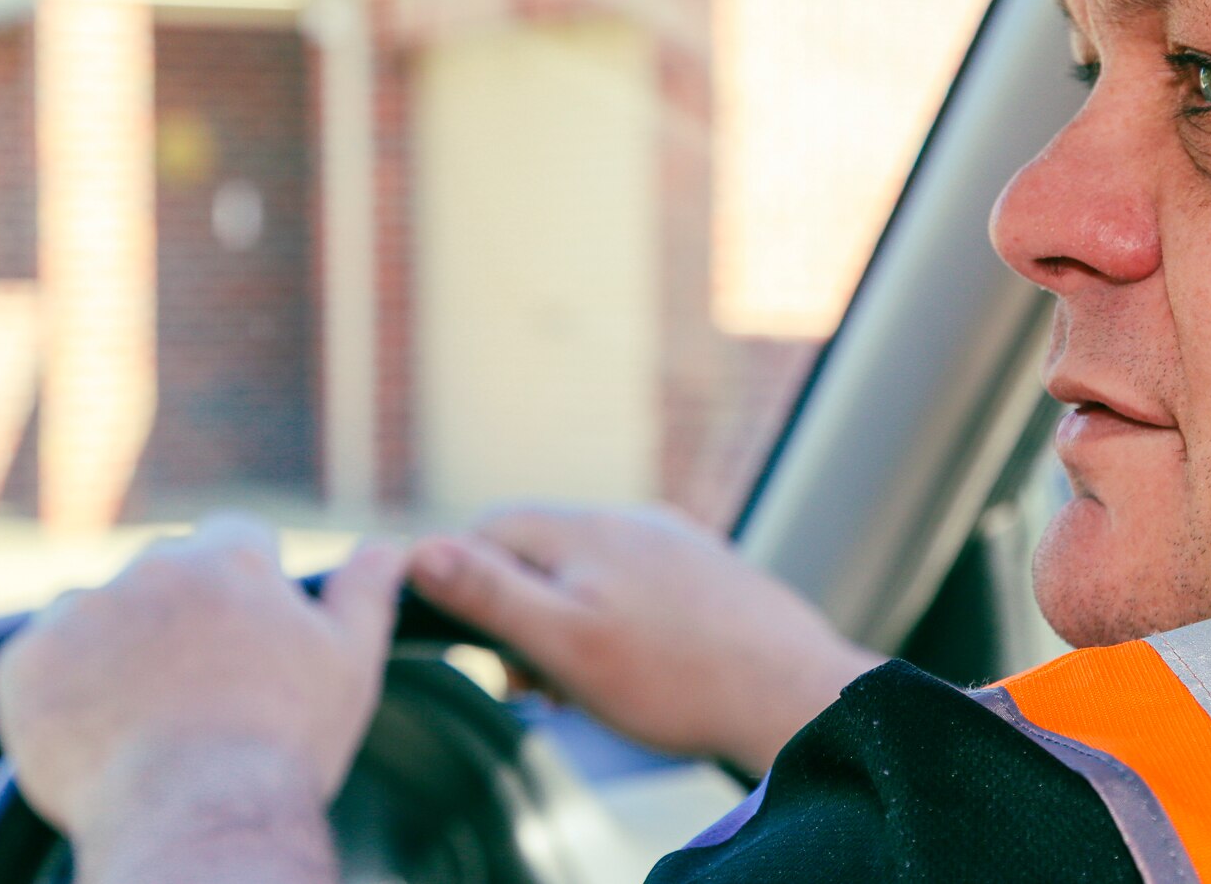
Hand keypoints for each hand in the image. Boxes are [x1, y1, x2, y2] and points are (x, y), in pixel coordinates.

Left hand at [0, 514, 405, 863]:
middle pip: (162, 573)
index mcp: (232, 560)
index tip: (242, 640)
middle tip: (194, 690)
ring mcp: (82, 613)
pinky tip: (97, 734)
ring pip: (96, 613)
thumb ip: (366, 590)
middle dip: (175, 615)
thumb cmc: (283, 746)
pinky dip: (58, 690)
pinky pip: (36, 661)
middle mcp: (153, 569)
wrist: (197, 823)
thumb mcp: (348, 662)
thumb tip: (390, 544)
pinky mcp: (25, 665)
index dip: (243, 587)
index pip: (234, 538)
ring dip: (112, 647)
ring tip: (142, 720)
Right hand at [408, 506, 881, 773]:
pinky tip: (637, 666)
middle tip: (534, 682)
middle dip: (521, 611)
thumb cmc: (676, 678)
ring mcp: (674, 539)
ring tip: (584, 685)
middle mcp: (630, 518)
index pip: (488, 528)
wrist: (790, 692)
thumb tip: (419, 549)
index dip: (463, 581)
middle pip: (540, 550)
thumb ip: (491, 593)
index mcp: (585, 529)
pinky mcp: (706, 568)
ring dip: (570, 621)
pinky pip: (637, 583)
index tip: (480, 644)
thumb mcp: (564, 643)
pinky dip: (616, 620)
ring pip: (590, 570)